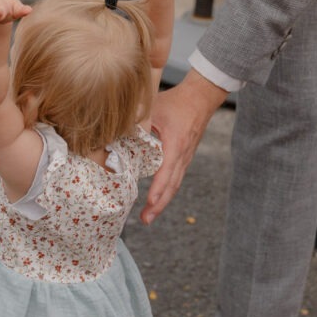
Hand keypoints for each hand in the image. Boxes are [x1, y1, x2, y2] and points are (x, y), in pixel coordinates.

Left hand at [140, 70, 226, 223]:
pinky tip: (157, 199)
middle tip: (145, 220)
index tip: (149, 201)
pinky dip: (166, 191)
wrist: (201, 97)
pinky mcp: (184, 157)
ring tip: (149, 216)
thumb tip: (115, 133)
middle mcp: (183, 155)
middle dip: (159, 205)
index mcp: (176, 144)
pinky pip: (176, 178)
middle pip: (172, 186)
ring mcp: (185, 158)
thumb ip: (137, 121)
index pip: (166, 171)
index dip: (158, 188)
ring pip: (174, 185)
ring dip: (162, 202)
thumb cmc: (176, 101)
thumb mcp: (155, 108)